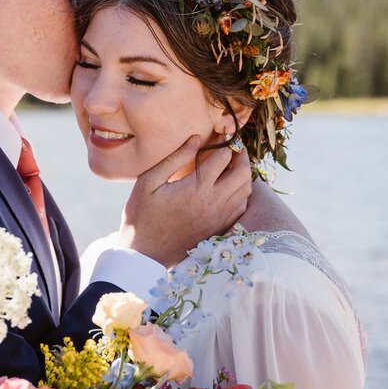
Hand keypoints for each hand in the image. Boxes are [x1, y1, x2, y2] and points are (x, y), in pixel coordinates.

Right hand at [119, 136, 251, 267]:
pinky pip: (241, 207)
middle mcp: (213, 203)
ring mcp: (219, 218)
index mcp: (196, 188)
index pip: (223, 157)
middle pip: (242, 173)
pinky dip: (240, 194)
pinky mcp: (219, 229)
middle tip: (233, 148)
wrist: (144, 253)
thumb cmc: (141, 215)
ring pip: (245, 190)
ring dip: (242, 175)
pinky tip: (229, 188)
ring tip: (232, 166)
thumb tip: (196, 139)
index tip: (220, 135)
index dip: (224, 142)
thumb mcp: (149, 182)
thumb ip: (174, 159)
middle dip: (240, 156)